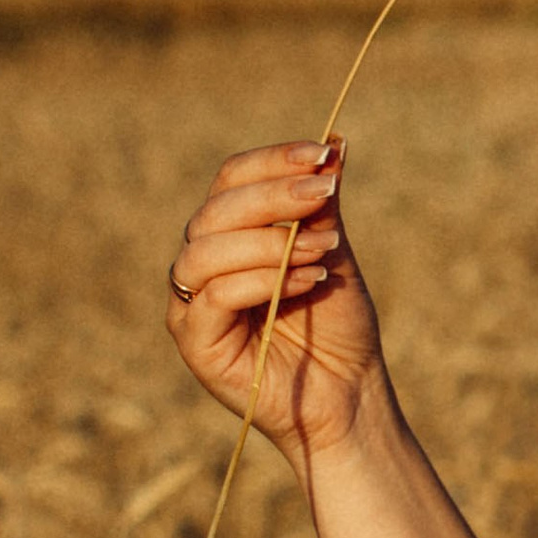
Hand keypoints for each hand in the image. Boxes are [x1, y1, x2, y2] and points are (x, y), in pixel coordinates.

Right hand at [167, 138, 383, 466]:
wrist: (347, 396)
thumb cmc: (337, 328)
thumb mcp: (332, 252)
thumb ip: (322, 205)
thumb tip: (335, 142)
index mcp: (228, 236)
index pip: (232, 180)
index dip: (273, 161)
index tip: (322, 153)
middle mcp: (201, 264)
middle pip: (215, 209)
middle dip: (274, 196)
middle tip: (323, 194)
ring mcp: (191, 303)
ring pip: (207, 250)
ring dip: (270, 241)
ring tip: (323, 250)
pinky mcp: (195, 342)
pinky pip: (216, 296)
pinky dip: (264, 281)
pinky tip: (309, 281)